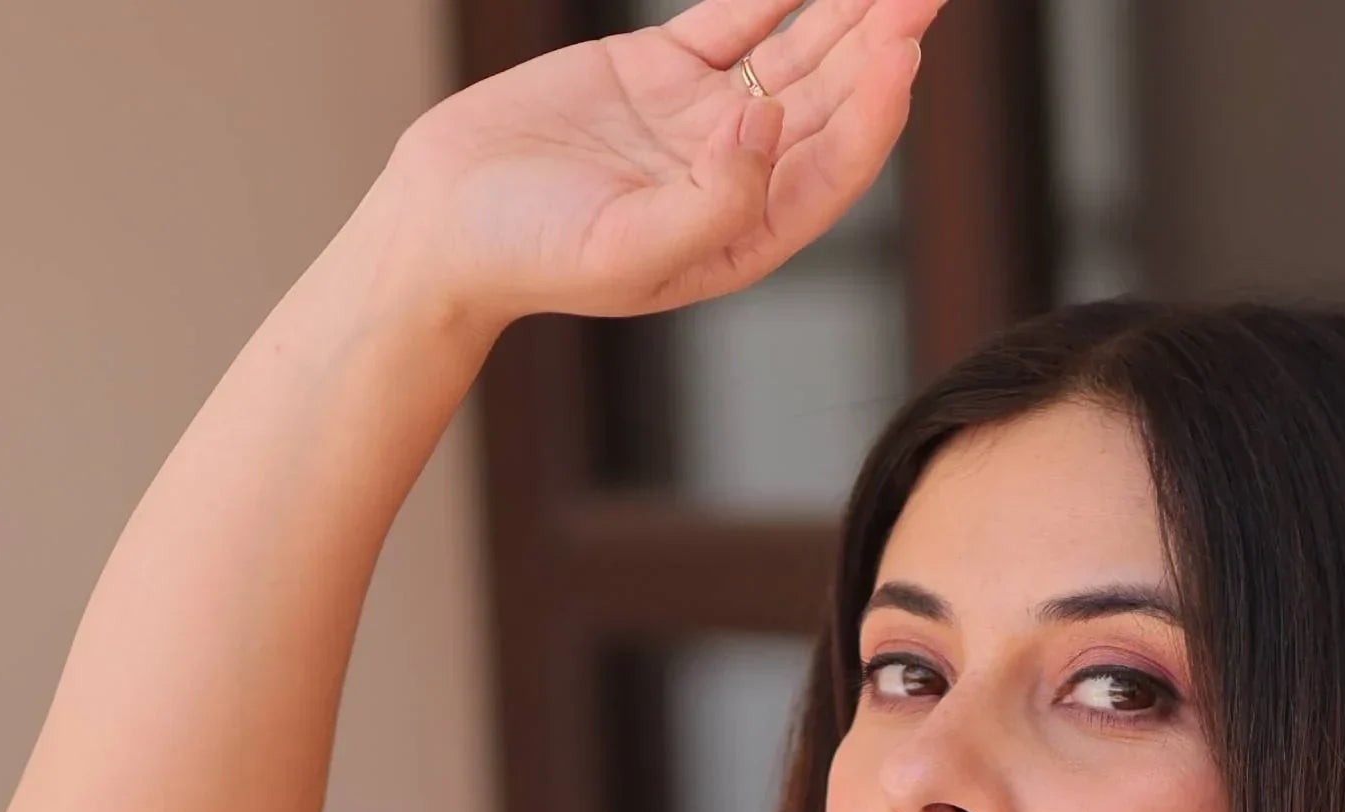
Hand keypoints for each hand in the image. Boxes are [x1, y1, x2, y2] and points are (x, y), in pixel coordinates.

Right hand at [377, 0, 947, 331]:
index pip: (834, 167)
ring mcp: (704, 118)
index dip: (875, 109)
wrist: (444, 220)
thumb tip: (768, 122)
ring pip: (795, 52)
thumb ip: (711, 199)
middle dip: (879, 46)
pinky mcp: (662, 70)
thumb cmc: (531, 255)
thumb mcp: (625, 250)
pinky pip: (733, 16)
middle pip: (830, 102)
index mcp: (747, 233)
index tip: (900, 49)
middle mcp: (741, 176)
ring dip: (844, 10)